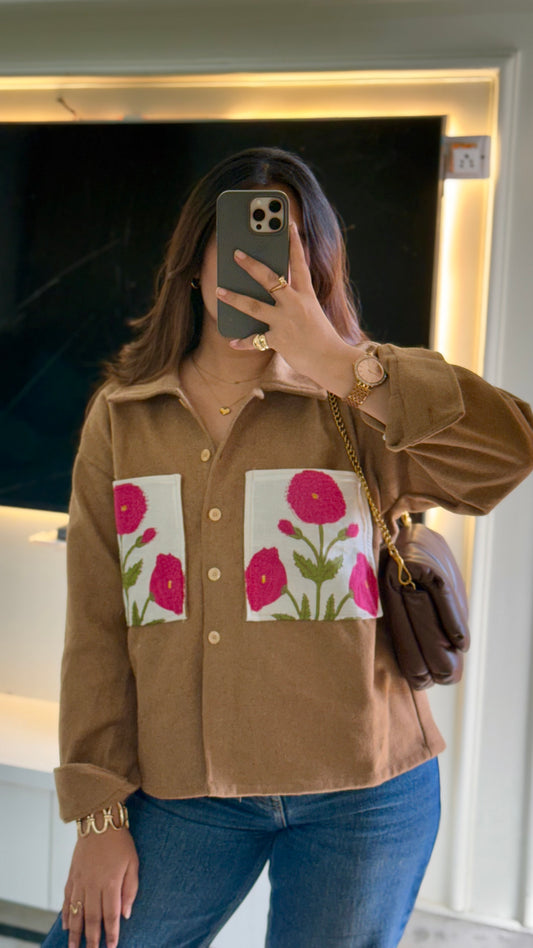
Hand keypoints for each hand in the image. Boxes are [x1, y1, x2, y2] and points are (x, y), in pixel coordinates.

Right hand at [62, 828, 138, 947]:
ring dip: (76, 932)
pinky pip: (67, 899)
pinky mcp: (72, 875)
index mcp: (111, 883)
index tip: (112, 947)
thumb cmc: (120, 842)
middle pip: (92, 918)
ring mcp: (80, 881)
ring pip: (77, 912)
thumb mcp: (133, 863)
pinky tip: (67, 926)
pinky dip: (66, 914)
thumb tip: (126, 914)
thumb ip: (130, 890)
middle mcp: (93, 884)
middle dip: (92, 939)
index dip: (112, 933)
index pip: (111, 915)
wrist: (99, 821)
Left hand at [217, 222, 358, 395]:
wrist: (332, 360)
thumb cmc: (322, 337)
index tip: (289, 225)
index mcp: (306, 295)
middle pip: (270, 279)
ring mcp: (286, 322)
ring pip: (254, 306)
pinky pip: (255, 340)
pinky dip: (243, 342)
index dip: (294, 243)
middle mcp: (295, 304)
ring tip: (219, 290)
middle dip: (251, 265)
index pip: (299, 264)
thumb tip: (271, 293)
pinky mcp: (279, 340)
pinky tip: (231, 340)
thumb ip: (295, 301)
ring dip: (234, 298)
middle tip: (236, 254)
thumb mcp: (312, 313)